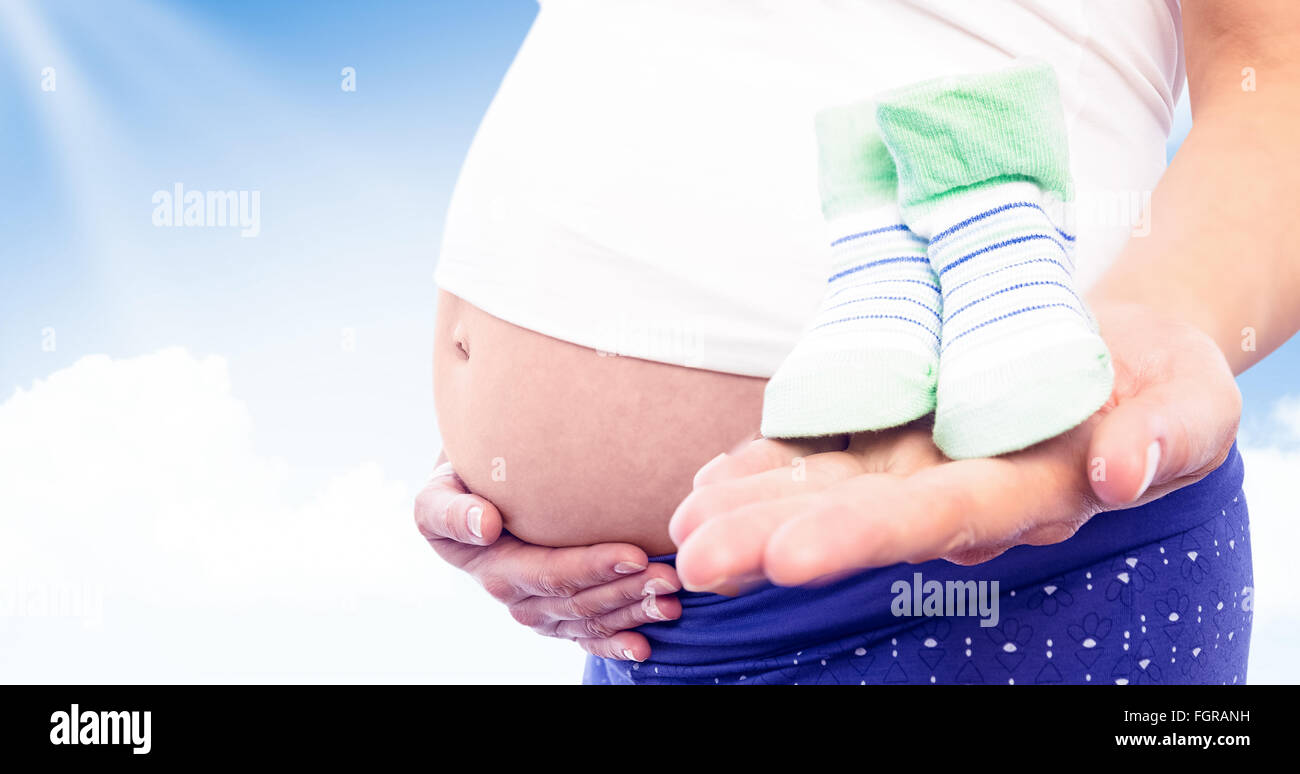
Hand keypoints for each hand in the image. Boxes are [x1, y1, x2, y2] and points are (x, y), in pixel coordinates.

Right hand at [414, 457, 680, 660]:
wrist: (468, 498)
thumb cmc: (458, 487)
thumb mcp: (437, 494)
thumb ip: (450, 511)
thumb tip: (484, 526)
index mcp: (494, 567)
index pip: (550, 572)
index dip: (593, 567)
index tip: (634, 556)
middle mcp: (517, 597)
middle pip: (579, 600)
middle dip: (627, 592)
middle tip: (671, 578)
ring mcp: (538, 610)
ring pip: (590, 618)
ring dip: (633, 614)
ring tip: (673, 603)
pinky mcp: (554, 615)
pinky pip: (585, 636)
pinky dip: (615, 644)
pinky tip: (644, 647)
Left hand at [669, 302, 1240, 590]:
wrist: (1125, 352)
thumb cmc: (1164, 383)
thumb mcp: (1193, 402)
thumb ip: (1167, 437)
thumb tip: (1118, 472)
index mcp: (1026, 494)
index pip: (939, 519)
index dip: (866, 535)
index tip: (791, 556)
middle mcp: (957, 489)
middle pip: (857, 519)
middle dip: (774, 539)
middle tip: (695, 560)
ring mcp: (919, 462)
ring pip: (826, 490)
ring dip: (751, 509)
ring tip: (682, 527)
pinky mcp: (897, 430)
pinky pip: (825, 451)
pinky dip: (768, 464)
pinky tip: (712, 482)